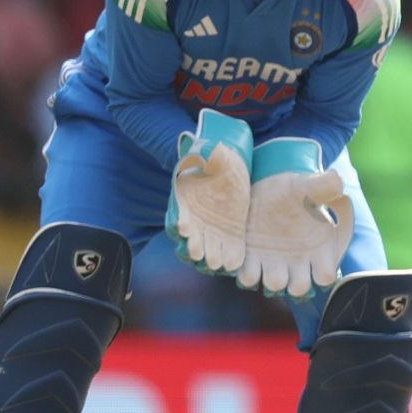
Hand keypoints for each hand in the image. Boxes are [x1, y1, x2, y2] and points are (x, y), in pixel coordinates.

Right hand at [165, 110, 253, 273]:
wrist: (228, 161)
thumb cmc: (212, 155)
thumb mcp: (206, 151)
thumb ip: (204, 152)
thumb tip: (204, 148)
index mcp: (185, 199)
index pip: (178, 216)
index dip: (179, 223)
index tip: (183, 228)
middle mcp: (196, 217)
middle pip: (191, 237)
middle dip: (194, 246)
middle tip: (197, 253)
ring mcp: (213, 226)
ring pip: (208, 246)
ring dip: (210, 255)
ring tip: (213, 263)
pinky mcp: (232, 230)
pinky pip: (230, 245)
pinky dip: (231, 254)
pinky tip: (233, 263)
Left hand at [238, 138, 353, 298]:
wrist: (267, 190)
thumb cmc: (295, 191)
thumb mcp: (308, 186)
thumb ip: (324, 185)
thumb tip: (338, 180)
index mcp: (319, 251)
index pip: (326, 276)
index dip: (322, 273)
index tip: (315, 254)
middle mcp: (298, 263)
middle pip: (299, 288)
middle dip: (293, 281)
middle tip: (287, 259)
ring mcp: (274, 264)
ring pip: (274, 285)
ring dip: (268, 275)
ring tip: (263, 254)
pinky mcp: (252, 260)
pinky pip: (249, 277)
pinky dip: (246, 270)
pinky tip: (245, 253)